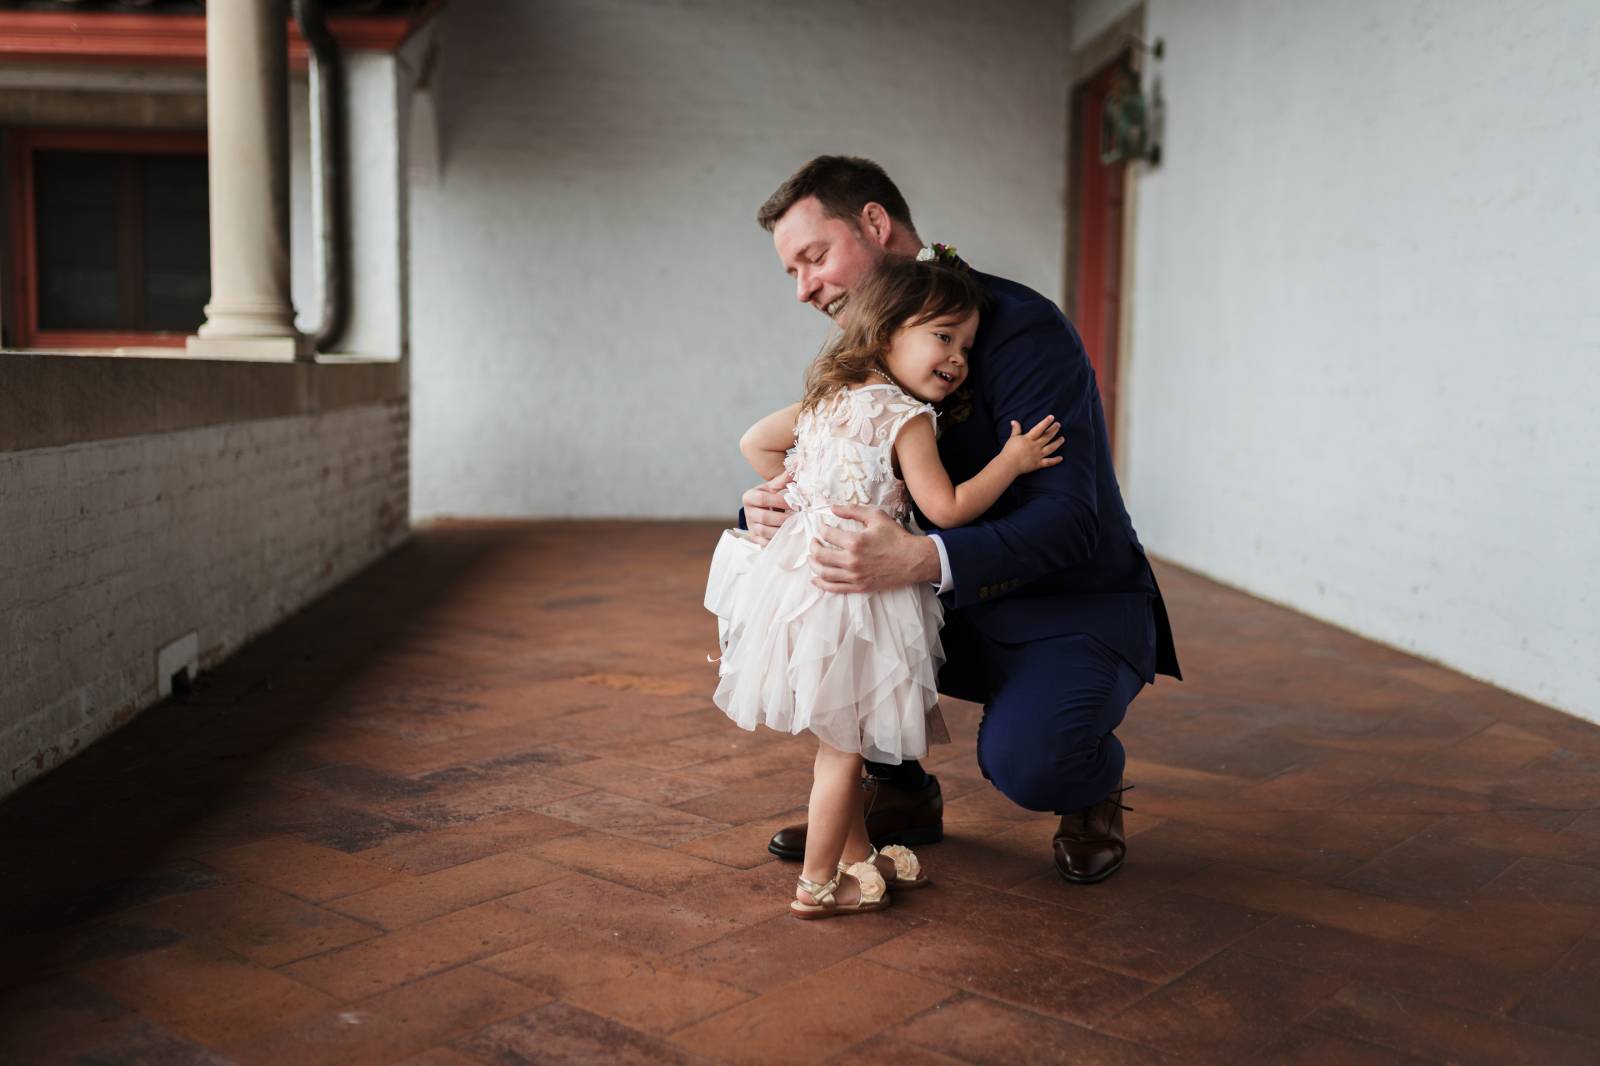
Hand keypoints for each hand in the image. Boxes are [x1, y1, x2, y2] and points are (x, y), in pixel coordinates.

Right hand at [741, 470, 792, 544]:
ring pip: (765, 531)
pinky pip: (765, 543)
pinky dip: (778, 541)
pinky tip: (789, 536)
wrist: (764, 510)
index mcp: (749, 497)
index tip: (795, 503)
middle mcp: (747, 512)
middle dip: (783, 518)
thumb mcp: (775, 486)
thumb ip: (786, 477)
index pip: (762, 499)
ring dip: (782, 530)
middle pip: (764, 517)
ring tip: (797, 527)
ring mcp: (750, 526)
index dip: (779, 502)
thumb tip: (799, 462)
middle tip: (799, 517)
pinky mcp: (755, 538)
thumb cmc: (771, 496)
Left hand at [810, 504, 940, 592]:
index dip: (822, 529)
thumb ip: (853, 510)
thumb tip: (832, 508)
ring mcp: (855, 576)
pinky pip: (834, 588)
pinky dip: (821, 584)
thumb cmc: (896, 537)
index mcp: (855, 541)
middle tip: (814, 542)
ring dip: (813, 564)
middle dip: (813, 546)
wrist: (913, 560)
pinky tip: (815, 578)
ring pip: (824, 573)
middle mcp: (852, 560)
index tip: (823, 527)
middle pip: (820, 555)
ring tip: (812, 558)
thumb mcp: (876, 516)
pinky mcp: (859, 587)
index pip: (827, 534)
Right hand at [1001, 415, 1063, 474]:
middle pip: (1047, 437)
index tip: (1052, 417)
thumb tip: (1014, 421)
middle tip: (1058, 425)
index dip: (1045, 422)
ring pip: (1050, 448)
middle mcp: (1035, 446)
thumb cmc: (1009, 451)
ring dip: (1057, 443)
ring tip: (1062, 438)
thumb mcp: (1012, 438)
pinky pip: (1048, 462)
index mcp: (1029, 439)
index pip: (1039, 429)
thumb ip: (1016, 429)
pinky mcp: (1038, 464)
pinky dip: (1055, 460)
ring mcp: (1038, 455)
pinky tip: (1061, 458)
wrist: (1008, 465)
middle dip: (1054, 430)